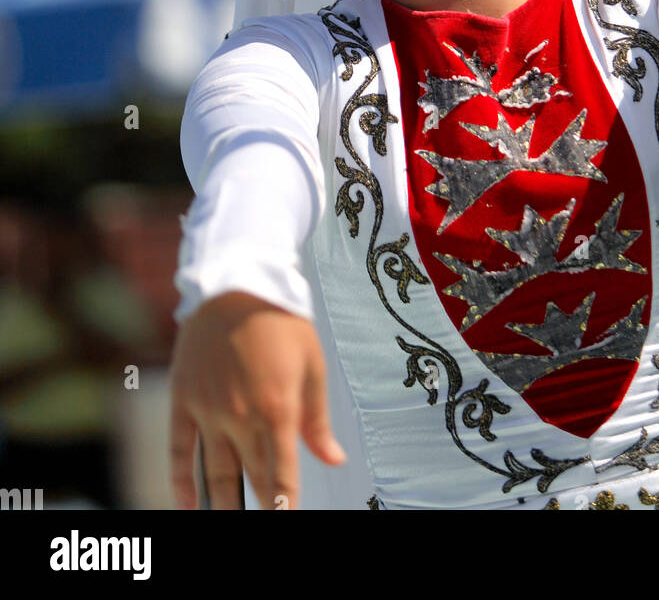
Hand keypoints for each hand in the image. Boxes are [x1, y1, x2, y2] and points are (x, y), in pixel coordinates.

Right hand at [169, 290, 345, 510]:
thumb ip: (318, 419)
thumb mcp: (312, 365)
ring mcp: (209, 411)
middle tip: (267, 515)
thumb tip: (333, 459)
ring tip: (227, 522)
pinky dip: (180, 481)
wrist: (237, 282)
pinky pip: (179, 450)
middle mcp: (241, 417)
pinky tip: (187, 505)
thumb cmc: (281, 321)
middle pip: (252, 475)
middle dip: (263, 502)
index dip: (285, 505)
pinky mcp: (184, 400)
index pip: (283, 476)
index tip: (287, 519)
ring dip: (223, 504)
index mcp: (278, 409)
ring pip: (216, 472)